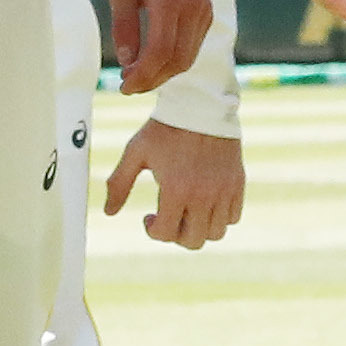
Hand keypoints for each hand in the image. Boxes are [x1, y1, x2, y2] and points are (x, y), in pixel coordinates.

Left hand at [101, 119, 242, 248]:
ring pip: (215, 233)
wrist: (202, 104)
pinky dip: (219, 217)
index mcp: (175, 189)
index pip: (165, 233)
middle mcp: (202, 195)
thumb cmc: (165, 128)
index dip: (152, 230)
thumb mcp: (136, 152)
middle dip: (176, 235)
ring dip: (199, 228)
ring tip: (187, 211)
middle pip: (193, 241)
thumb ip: (119, 183)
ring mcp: (223, 191)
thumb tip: (108, 212)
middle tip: (168, 216)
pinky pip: (233, 217)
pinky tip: (205, 201)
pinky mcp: (237, 184)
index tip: (148, 217)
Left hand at [104, 0, 210, 96]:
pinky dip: (174, 58)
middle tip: (127, 86)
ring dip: (163, 73)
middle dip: (152, 80)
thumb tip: (127, 63)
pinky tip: (153, 59)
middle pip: (177, 60)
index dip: (142, 76)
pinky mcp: (207, 10)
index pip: (160, 52)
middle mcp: (194, 7)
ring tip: (137, 75)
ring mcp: (204, 9)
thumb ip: (124, 26)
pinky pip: (193, 45)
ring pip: (188, 56)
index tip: (123, 86)